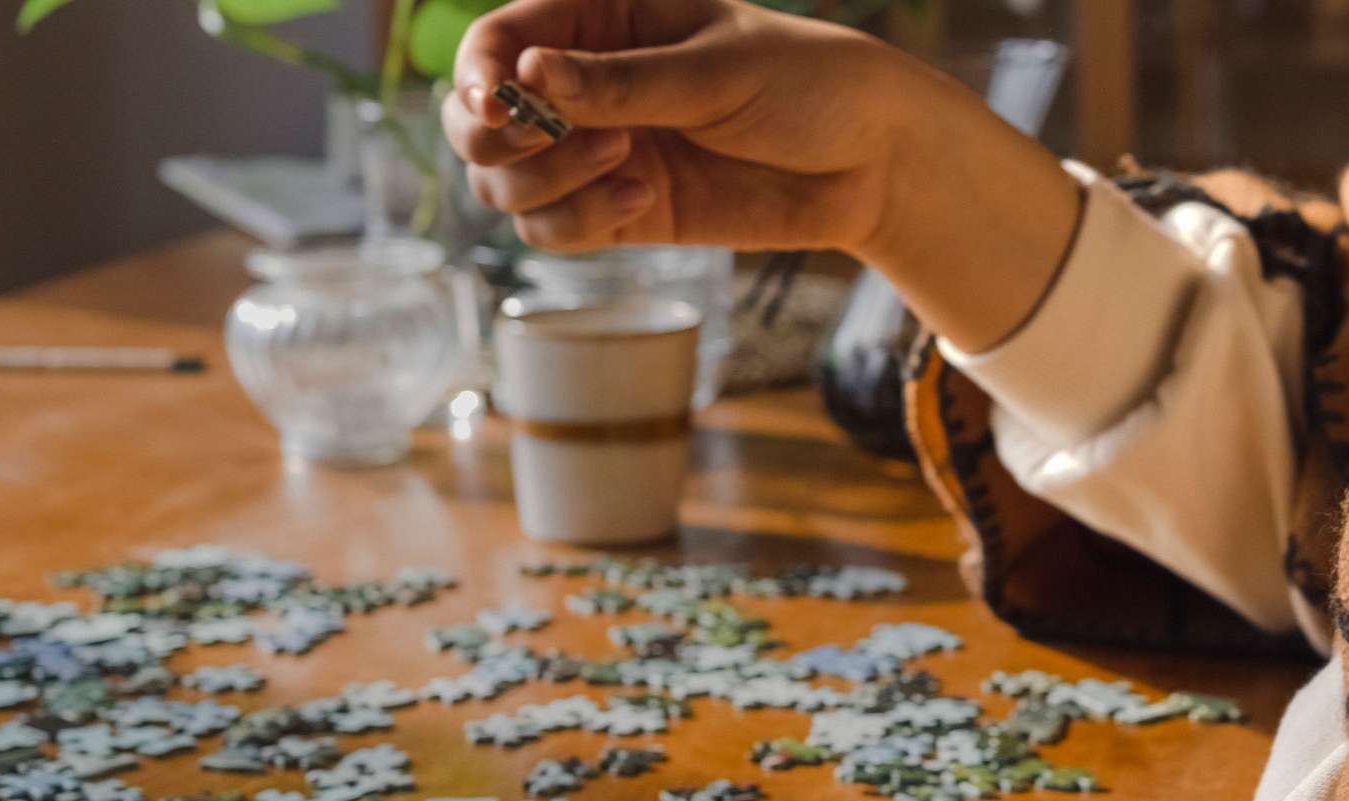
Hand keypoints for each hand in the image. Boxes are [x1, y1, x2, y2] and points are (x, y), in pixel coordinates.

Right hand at [443, 0, 916, 253]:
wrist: (871, 164)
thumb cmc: (807, 84)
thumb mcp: (716, 70)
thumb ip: (622, 83)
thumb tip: (529, 75)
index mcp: (603, 20)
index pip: (498, 39)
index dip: (477, 72)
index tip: (494, 102)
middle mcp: (584, 88)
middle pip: (480, 122)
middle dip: (499, 139)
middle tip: (549, 140)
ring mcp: (598, 154)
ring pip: (507, 184)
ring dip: (546, 183)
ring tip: (626, 165)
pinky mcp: (620, 213)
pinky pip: (554, 231)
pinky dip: (579, 224)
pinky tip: (639, 202)